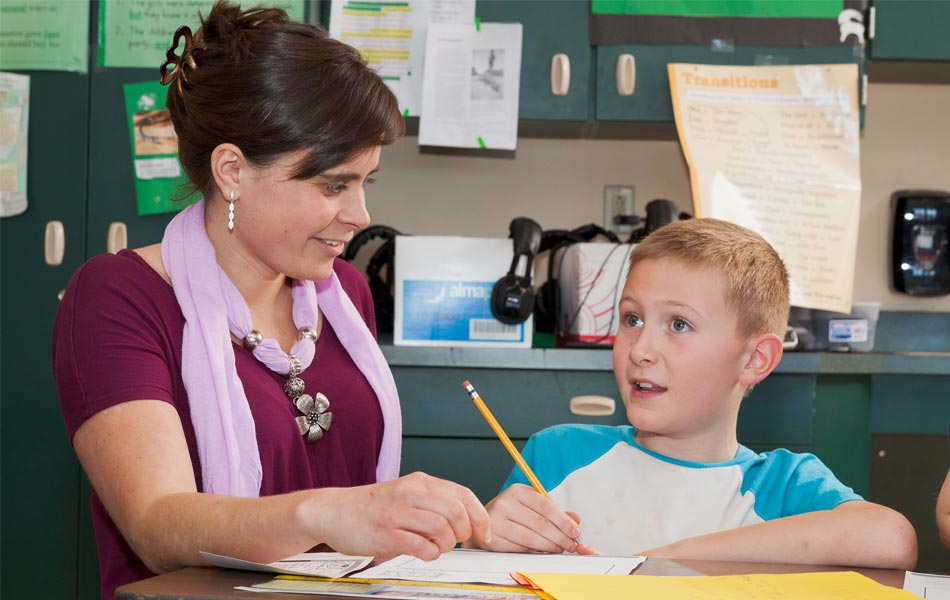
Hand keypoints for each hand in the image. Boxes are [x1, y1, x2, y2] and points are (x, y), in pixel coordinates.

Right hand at [306, 472, 490, 561]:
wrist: (333, 511)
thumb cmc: (372, 506)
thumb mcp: (406, 492)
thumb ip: (433, 501)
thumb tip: (468, 519)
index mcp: (420, 482)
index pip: (463, 494)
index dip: (480, 517)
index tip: (483, 533)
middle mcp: (410, 493)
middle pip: (457, 512)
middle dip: (464, 533)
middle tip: (455, 541)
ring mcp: (397, 513)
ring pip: (441, 529)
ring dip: (446, 545)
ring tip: (436, 547)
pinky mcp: (385, 534)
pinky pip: (420, 547)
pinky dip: (430, 554)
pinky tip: (423, 552)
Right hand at [469, 484, 594, 553]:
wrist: (480, 525)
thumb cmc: (509, 515)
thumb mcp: (530, 507)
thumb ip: (553, 512)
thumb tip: (575, 518)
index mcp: (517, 491)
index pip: (546, 506)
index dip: (563, 520)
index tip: (575, 530)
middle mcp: (505, 503)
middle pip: (540, 523)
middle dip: (560, 536)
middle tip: (571, 544)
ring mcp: (496, 520)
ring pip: (530, 537)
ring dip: (549, 546)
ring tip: (560, 549)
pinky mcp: (491, 537)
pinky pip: (519, 547)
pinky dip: (534, 551)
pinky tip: (543, 551)